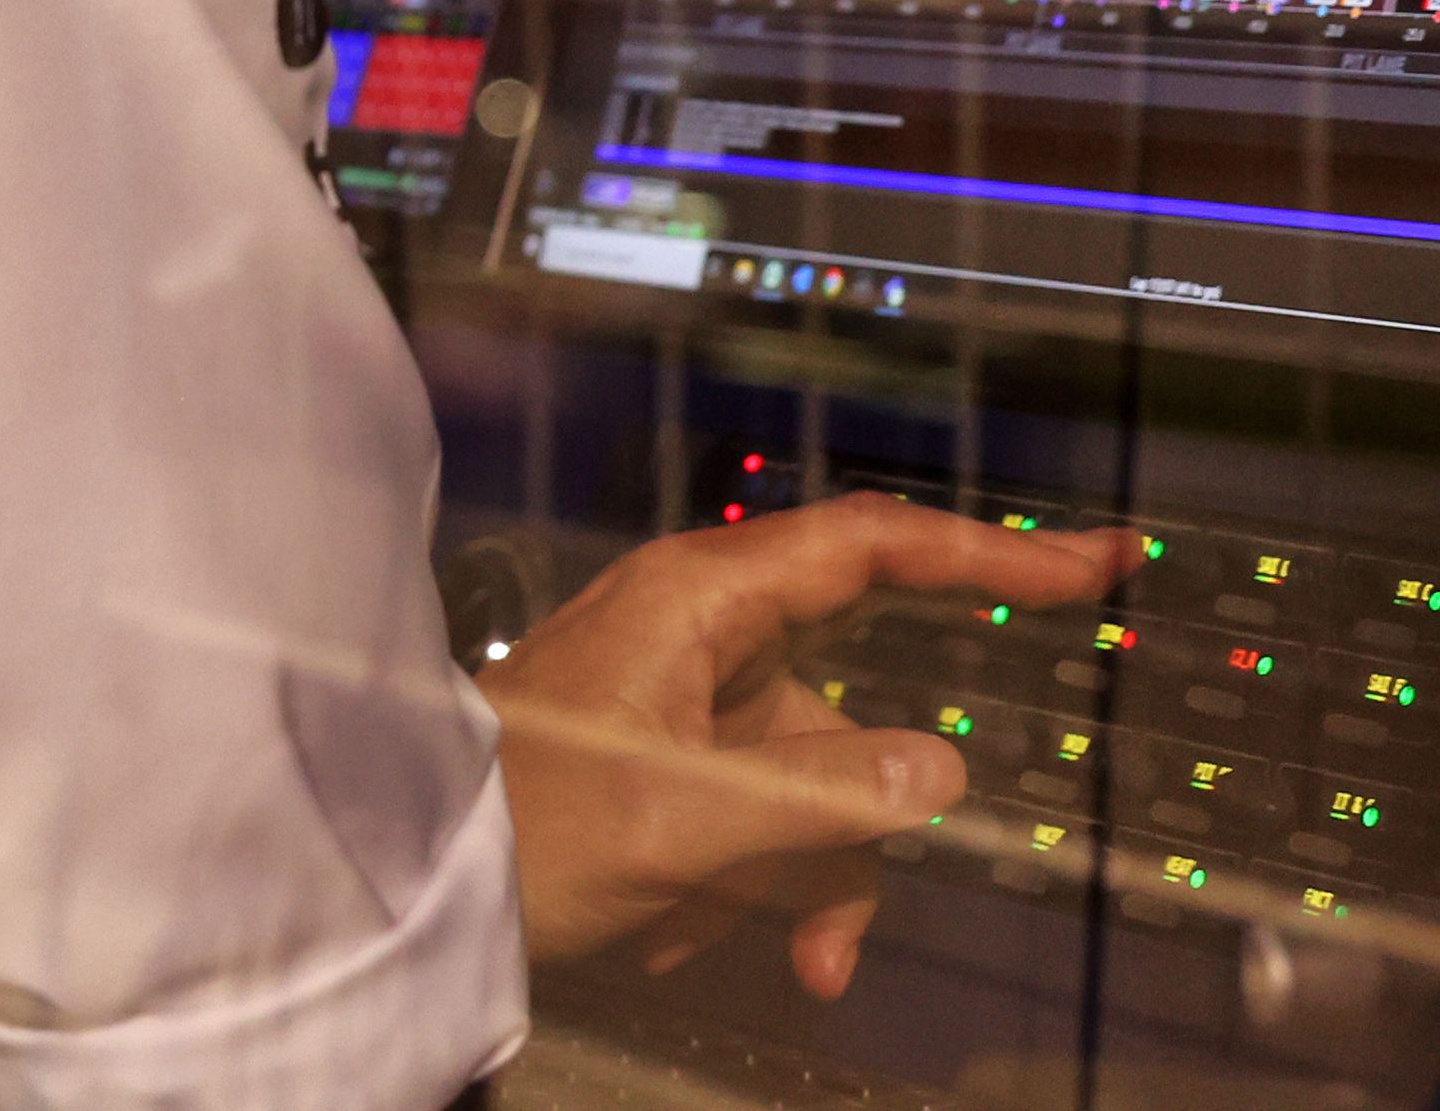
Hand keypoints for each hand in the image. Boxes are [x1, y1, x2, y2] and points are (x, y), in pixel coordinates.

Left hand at [486, 491, 1129, 996]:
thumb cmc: (529, 822)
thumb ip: (825, 796)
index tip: (1092, 564)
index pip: (871, 546)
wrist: (415, 873)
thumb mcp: (685, 819)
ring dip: (795, 885)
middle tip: (896, 872)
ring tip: (762, 960)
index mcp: (698, 600)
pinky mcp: (668, 763)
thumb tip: (943, 769)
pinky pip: (755, 821)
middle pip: (849, 697)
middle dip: (868, 810)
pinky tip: (673, 935)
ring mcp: (683, 700)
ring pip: (810, 786)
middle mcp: (698, 632)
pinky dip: (744, 889)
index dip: (987, 549)